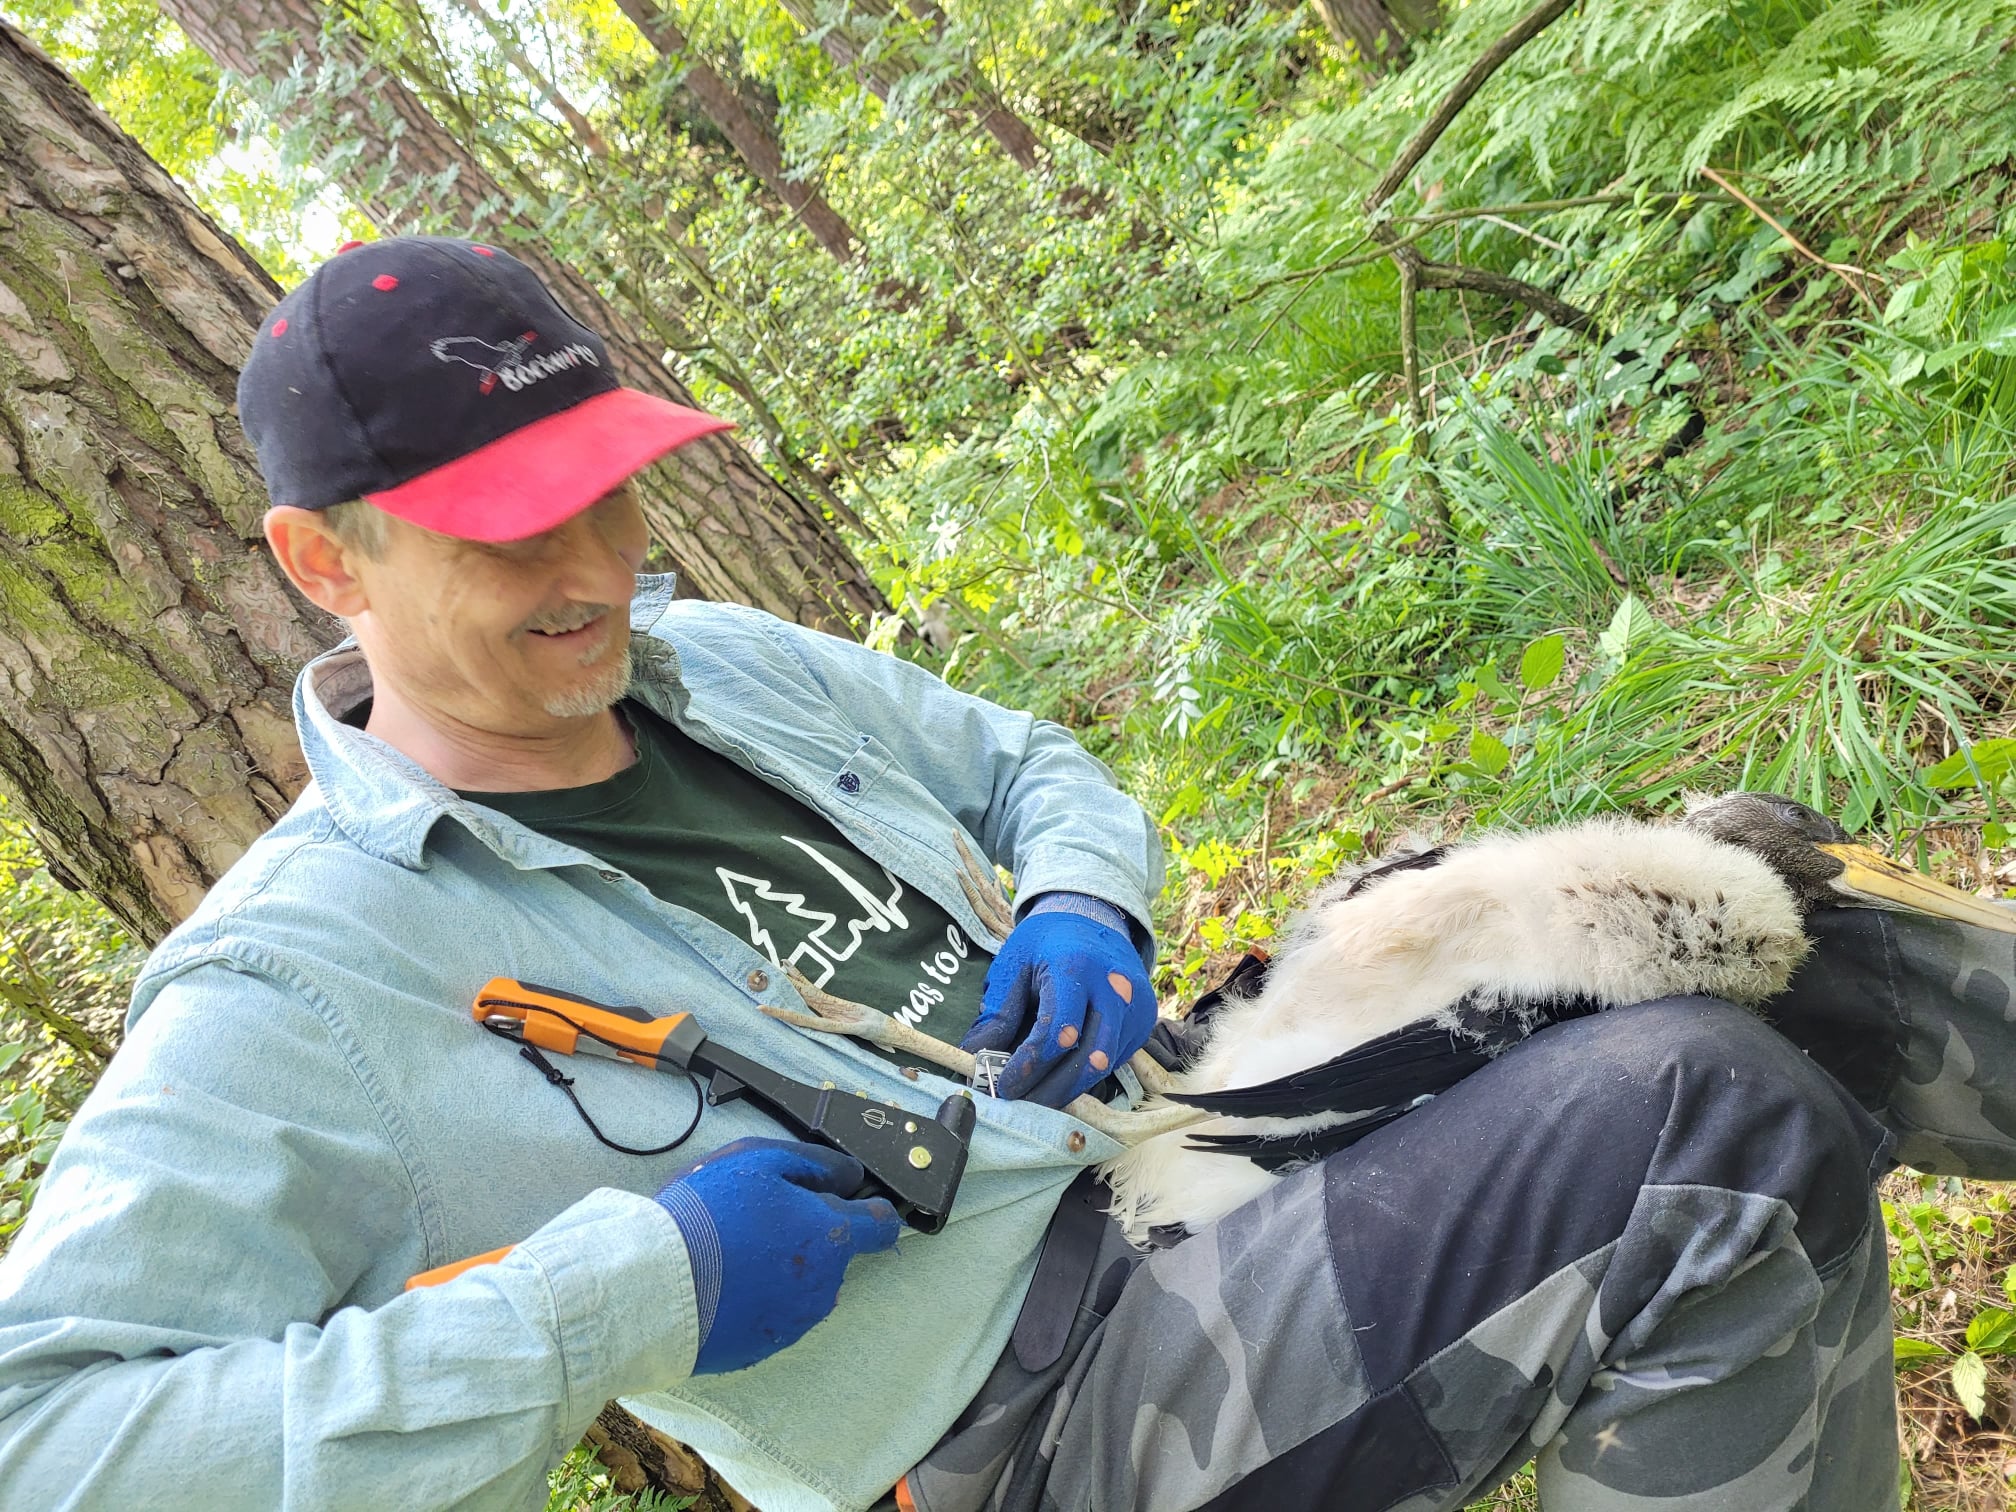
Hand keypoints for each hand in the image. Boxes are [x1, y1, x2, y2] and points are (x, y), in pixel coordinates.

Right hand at [654, 1136, 899, 1374]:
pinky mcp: (765, 1346)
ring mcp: (796, 1321)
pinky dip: (761, 1298)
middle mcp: (825, 1284)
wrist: (656, 1287)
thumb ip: (817, 1165)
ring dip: (785, 1269)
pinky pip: (776, 1314)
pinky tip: (727, 1284)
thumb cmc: (709, 1213)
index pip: (881, 1226)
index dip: (870, 1211)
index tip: (848, 1205)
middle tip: (761, 1221)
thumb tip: (853, 1178)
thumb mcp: (760, 1160)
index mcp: (830, 1236)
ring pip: (806, 1286)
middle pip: (834, 1255)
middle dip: (810, 1236)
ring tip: (736, 1253)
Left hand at [960, 906, 1155, 1106]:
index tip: (1003, 1085)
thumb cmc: (1046, 943)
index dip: (1028, 1066)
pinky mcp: (1144, 1021)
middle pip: (1087, 1058)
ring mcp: (1135, 1006)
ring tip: (1036, 1097)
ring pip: (1103, 1065)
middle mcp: (1114, 988)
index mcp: (1076, 968)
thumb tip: (973, 1057)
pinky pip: (1116, 1059)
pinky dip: (1086, 1074)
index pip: (1056, 1032)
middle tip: (1019, 1102)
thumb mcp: (1013, 965)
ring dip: (1068, 1089)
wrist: (1093, 918)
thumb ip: (997, 1013)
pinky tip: (1061, 1076)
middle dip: (1050, 1089)